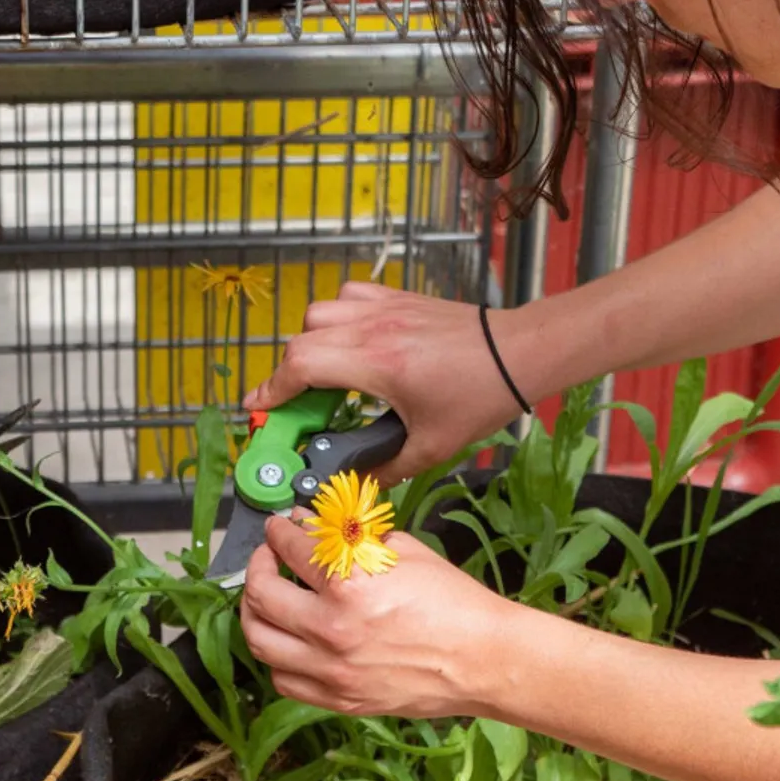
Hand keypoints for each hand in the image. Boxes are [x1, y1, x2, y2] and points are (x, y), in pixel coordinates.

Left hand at [237, 511, 523, 716]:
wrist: (485, 660)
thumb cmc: (455, 604)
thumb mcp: (407, 551)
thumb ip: (354, 539)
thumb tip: (316, 526)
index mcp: (350, 585)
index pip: (292, 548)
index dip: (279, 531)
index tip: (280, 527)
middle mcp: (332, 629)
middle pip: (261, 594)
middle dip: (257, 565)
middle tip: (268, 557)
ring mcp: (332, 671)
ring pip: (259, 641)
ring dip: (253, 612)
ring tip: (264, 597)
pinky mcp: (339, 700)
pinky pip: (283, 680)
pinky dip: (275, 657)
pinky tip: (286, 640)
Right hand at [242, 284, 544, 481]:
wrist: (520, 353)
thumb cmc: (481, 396)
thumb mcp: (432, 446)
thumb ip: (386, 468)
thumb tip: (354, 483)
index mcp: (379, 363)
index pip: (302, 364)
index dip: (272, 389)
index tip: (259, 409)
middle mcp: (375, 328)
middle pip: (302, 338)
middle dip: (288, 373)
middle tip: (293, 404)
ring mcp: (386, 308)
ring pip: (320, 312)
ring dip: (311, 342)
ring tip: (324, 374)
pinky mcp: (399, 299)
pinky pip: (348, 296)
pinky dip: (337, 317)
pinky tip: (350, 343)